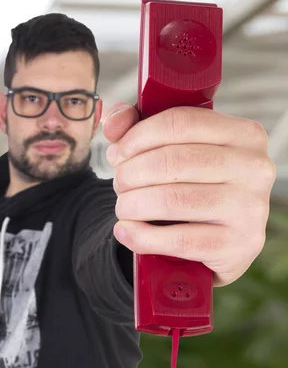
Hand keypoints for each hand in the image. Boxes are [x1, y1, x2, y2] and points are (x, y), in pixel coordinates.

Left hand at [102, 103, 275, 286]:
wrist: (220, 242)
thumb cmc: (194, 186)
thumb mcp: (171, 149)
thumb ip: (137, 127)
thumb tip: (113, 122)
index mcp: (244, 134)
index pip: (180, 122)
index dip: (138, 137)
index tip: (116, 153)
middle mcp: (255, 168)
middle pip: (172, 161)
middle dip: (131, 174)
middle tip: (118, 184)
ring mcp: (251, 208)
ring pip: (172, 200)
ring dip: (132, 204)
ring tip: (123, 207)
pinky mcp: (239, 245)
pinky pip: (178, 239)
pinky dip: (142, 236)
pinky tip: (126, 231)